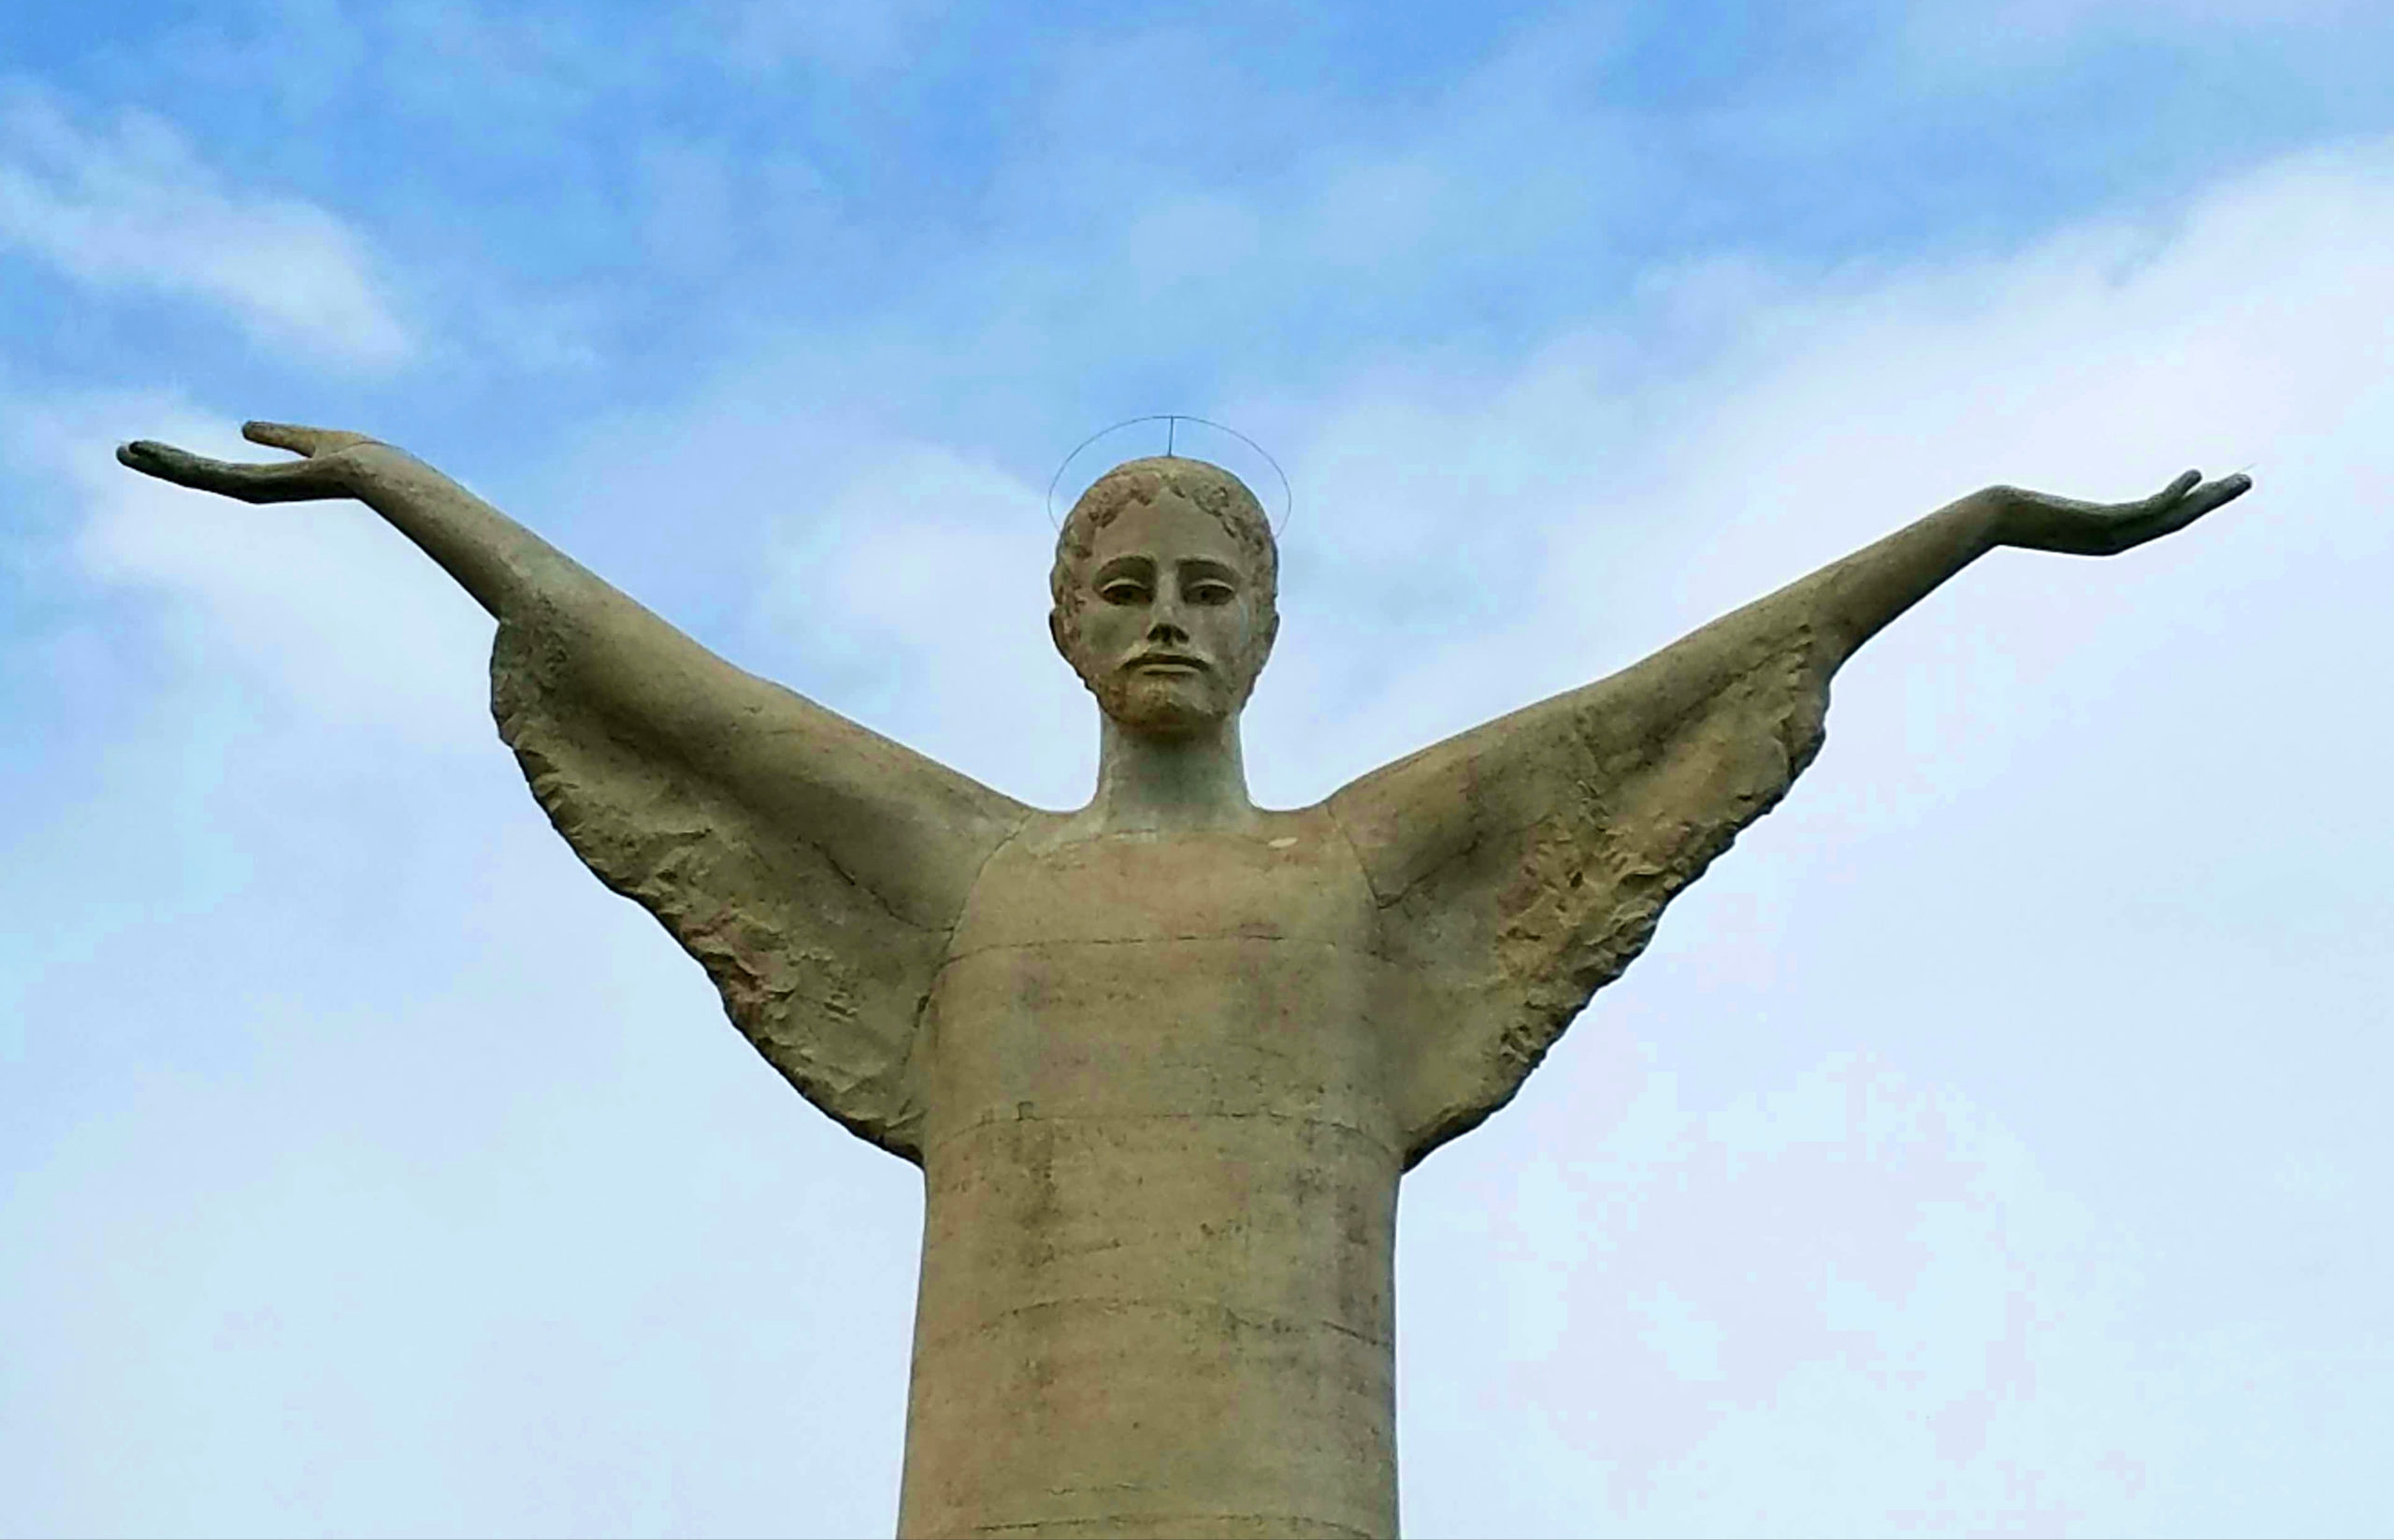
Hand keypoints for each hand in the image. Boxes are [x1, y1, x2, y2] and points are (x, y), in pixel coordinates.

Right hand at [116, 421, 382, 502]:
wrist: (377, 472)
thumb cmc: (360, 459)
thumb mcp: (311, 439)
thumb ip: (279, 435)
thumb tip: (245, 428)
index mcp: (270, 480)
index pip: (219, 472)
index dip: (186, 461)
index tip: (155, 451)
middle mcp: (258, 489)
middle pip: (200, 477)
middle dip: (163, 464)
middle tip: (125, 452)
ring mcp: (256, 490)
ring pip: (196, 477)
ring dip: (160, 463)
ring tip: (126, 451)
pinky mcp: (257, 485)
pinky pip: (209, 474)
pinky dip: (178, 464)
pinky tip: (151, 453)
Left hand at [1994, 469, 2251, 556]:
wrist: (1990, 519)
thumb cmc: (2011, 514)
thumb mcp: (2045, 506)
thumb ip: (2059, 506)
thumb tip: (2051, 499)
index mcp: (2108, 537)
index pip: (2160, 521)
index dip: (2190, 505)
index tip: (2213, 487)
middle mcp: (2115, 540)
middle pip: (2176, 520)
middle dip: (2213, 502)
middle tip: (2247, 482)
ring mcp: (2110, 534)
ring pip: (2171, 517)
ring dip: (2208, 499)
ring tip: (2239, 481)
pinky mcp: (2101, 524)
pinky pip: (2147, 510)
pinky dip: (2173, 493)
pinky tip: (2195, 474)